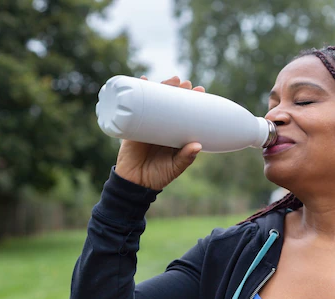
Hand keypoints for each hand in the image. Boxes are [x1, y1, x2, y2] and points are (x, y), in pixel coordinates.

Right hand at [114, 76, 206, 190]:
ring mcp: (148, 123)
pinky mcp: (133, 125)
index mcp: (175, 134)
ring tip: (171, 80)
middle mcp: (163, 126)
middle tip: (186, 83)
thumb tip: (198, 145)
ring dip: (162, 87)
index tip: (201, 90)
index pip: (185, 113)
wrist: (135, 183)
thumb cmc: (158, 176)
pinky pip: (134, 106)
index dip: (193, 101)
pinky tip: (143, 80)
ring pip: (155, 101)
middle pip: (171, 103)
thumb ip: (186, 158)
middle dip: (178, 91)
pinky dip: (137, 92)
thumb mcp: (175, 167)